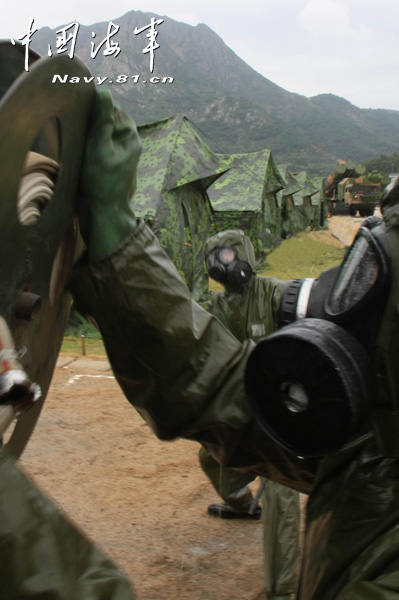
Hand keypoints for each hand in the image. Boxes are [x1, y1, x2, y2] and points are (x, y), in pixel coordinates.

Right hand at [78, 90, 141, 260]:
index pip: (113, 108)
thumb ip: (102, 119)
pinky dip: (90, 143)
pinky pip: (99, 143)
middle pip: (108, 118)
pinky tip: (83, 150)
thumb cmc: (100, 180)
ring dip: (90, 132)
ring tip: (83, 145)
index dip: (97, 109)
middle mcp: (128, 143)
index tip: (84, 117)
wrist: (101, 210)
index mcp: (131, 137)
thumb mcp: (99, 146)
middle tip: (83, 133)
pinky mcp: (109, 160)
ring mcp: (119, 152)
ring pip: (102, 131)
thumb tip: (104, 91)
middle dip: (94, 121)